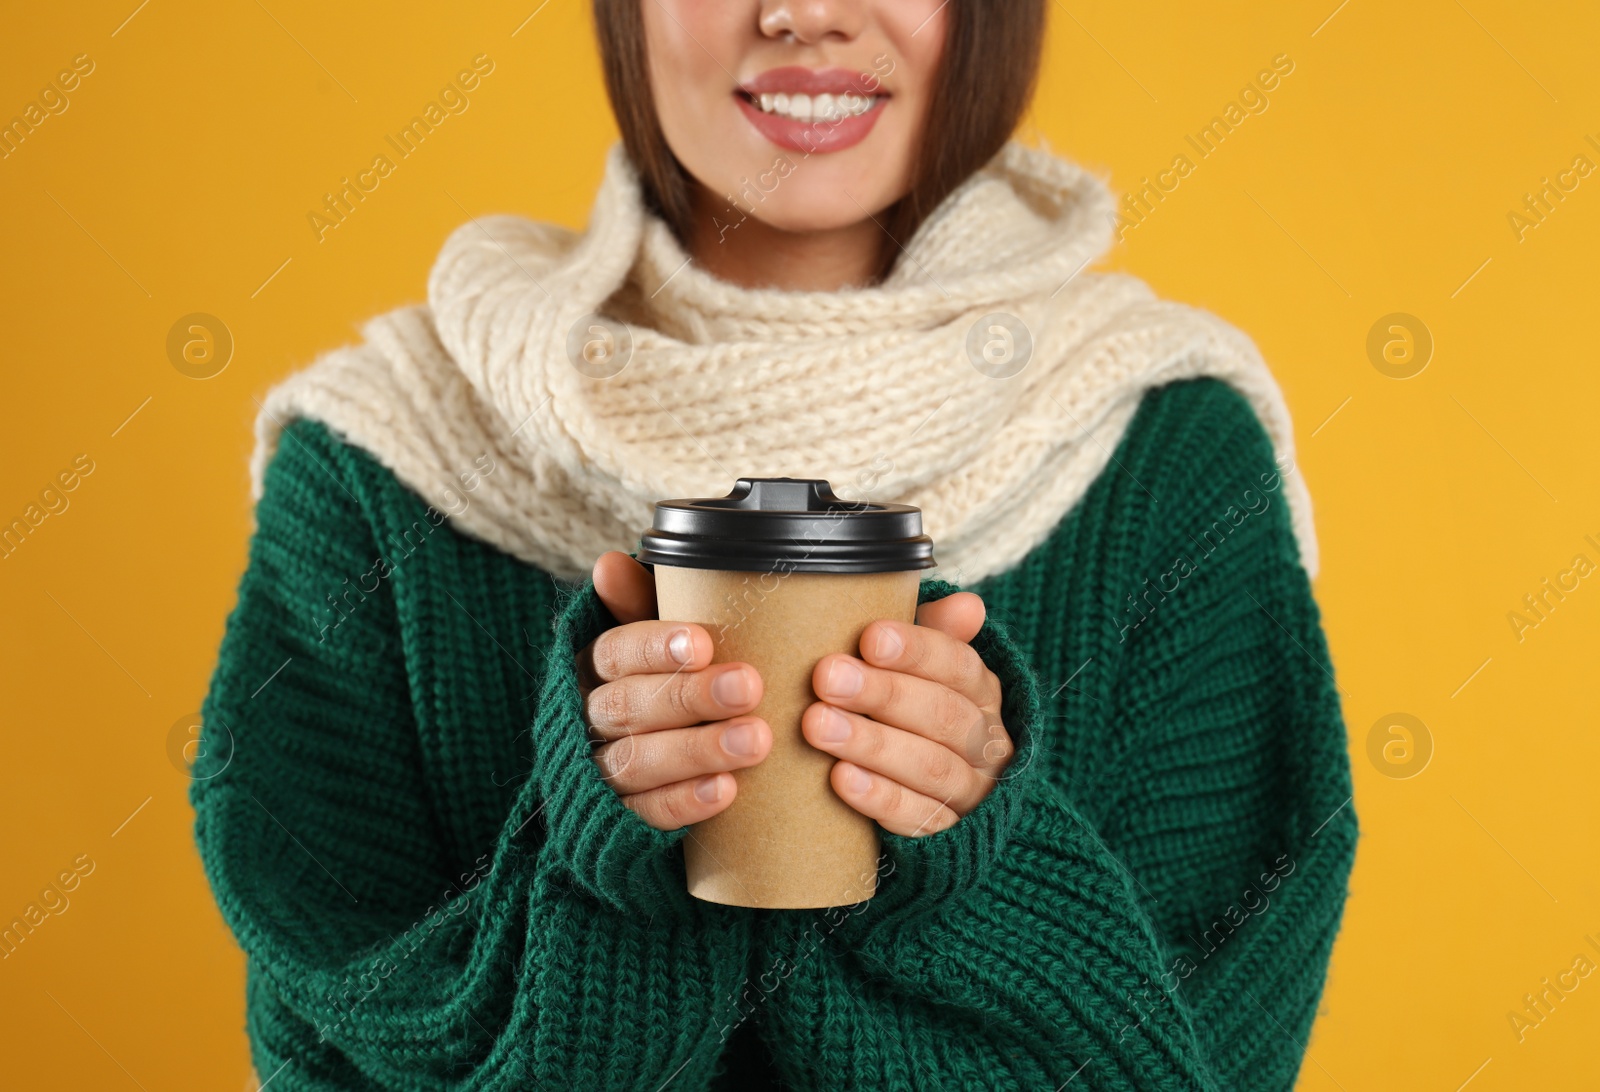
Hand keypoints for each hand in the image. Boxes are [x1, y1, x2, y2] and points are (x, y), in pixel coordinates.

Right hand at [576, 551, 771, 830]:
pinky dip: (684, 802)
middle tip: (749, 687)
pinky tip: (727, 791)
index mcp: (597, 668)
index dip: (655, 647)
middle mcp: (590, 719)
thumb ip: (643, 605)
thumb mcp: (660, 643)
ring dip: (697, 750)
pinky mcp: (619, 820)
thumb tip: (610, 563)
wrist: (652, 772)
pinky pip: (645, 815)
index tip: (705, 642)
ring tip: (754, 741)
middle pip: (628, 707)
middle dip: (690, 696)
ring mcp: (601, 773)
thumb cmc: (668, 684)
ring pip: (637, 761)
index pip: (613, 653)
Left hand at [801, 592, 1012, 836]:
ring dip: (872, 744)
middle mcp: (984, 740)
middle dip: (883, 694)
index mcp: (980, 692)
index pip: (959, 665)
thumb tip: (967, 604)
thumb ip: (936, 636)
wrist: (940, 802)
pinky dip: (880, 799)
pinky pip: (918, 819)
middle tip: (826, 678)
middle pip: (943, 715)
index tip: (869, 637)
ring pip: (931, 767)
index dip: (917, 650)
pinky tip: (840, 779)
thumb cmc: (912, 713)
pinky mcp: (947, 835)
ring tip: (819, 725)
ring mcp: (970, 791)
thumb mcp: (925, 672)